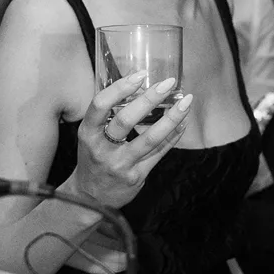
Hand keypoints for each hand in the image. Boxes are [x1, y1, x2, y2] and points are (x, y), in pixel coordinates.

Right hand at [68, 72, 191, 209]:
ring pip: (150, 138)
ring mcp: (120, 164)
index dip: (120, 88)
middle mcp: (101, 148)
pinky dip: (173, 136)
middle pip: (126, 119)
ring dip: (171, 118)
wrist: (90, 198)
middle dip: (150, 99)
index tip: (140, 75)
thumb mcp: (91, 137)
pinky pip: (159, 153)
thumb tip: (137, 87)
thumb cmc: (93, 158)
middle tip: (168, 83)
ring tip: (186, 101)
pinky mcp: (136, 176)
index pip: (100, 105)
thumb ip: (107, 116)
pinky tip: (182, 123)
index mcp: (87, 133)